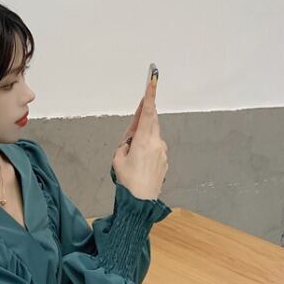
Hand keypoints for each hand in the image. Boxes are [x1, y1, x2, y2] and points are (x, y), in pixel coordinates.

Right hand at [112, 71, 168, 199]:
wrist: (141, 203)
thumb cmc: (128, 182)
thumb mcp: (118, 159)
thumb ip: (125, 143)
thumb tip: (132, 138)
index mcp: (144, 140)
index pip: (147, 112)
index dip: (149, 95)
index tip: (153, 80)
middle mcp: (157, 143)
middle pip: (151, 122)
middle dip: (143, 119)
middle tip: (132, 125)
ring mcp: (163, 152)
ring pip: (152, 136)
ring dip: (143, 139)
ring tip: (132, 158)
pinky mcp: (165, 161)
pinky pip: (155, 149)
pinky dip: (147, 150)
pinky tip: (140, 165)